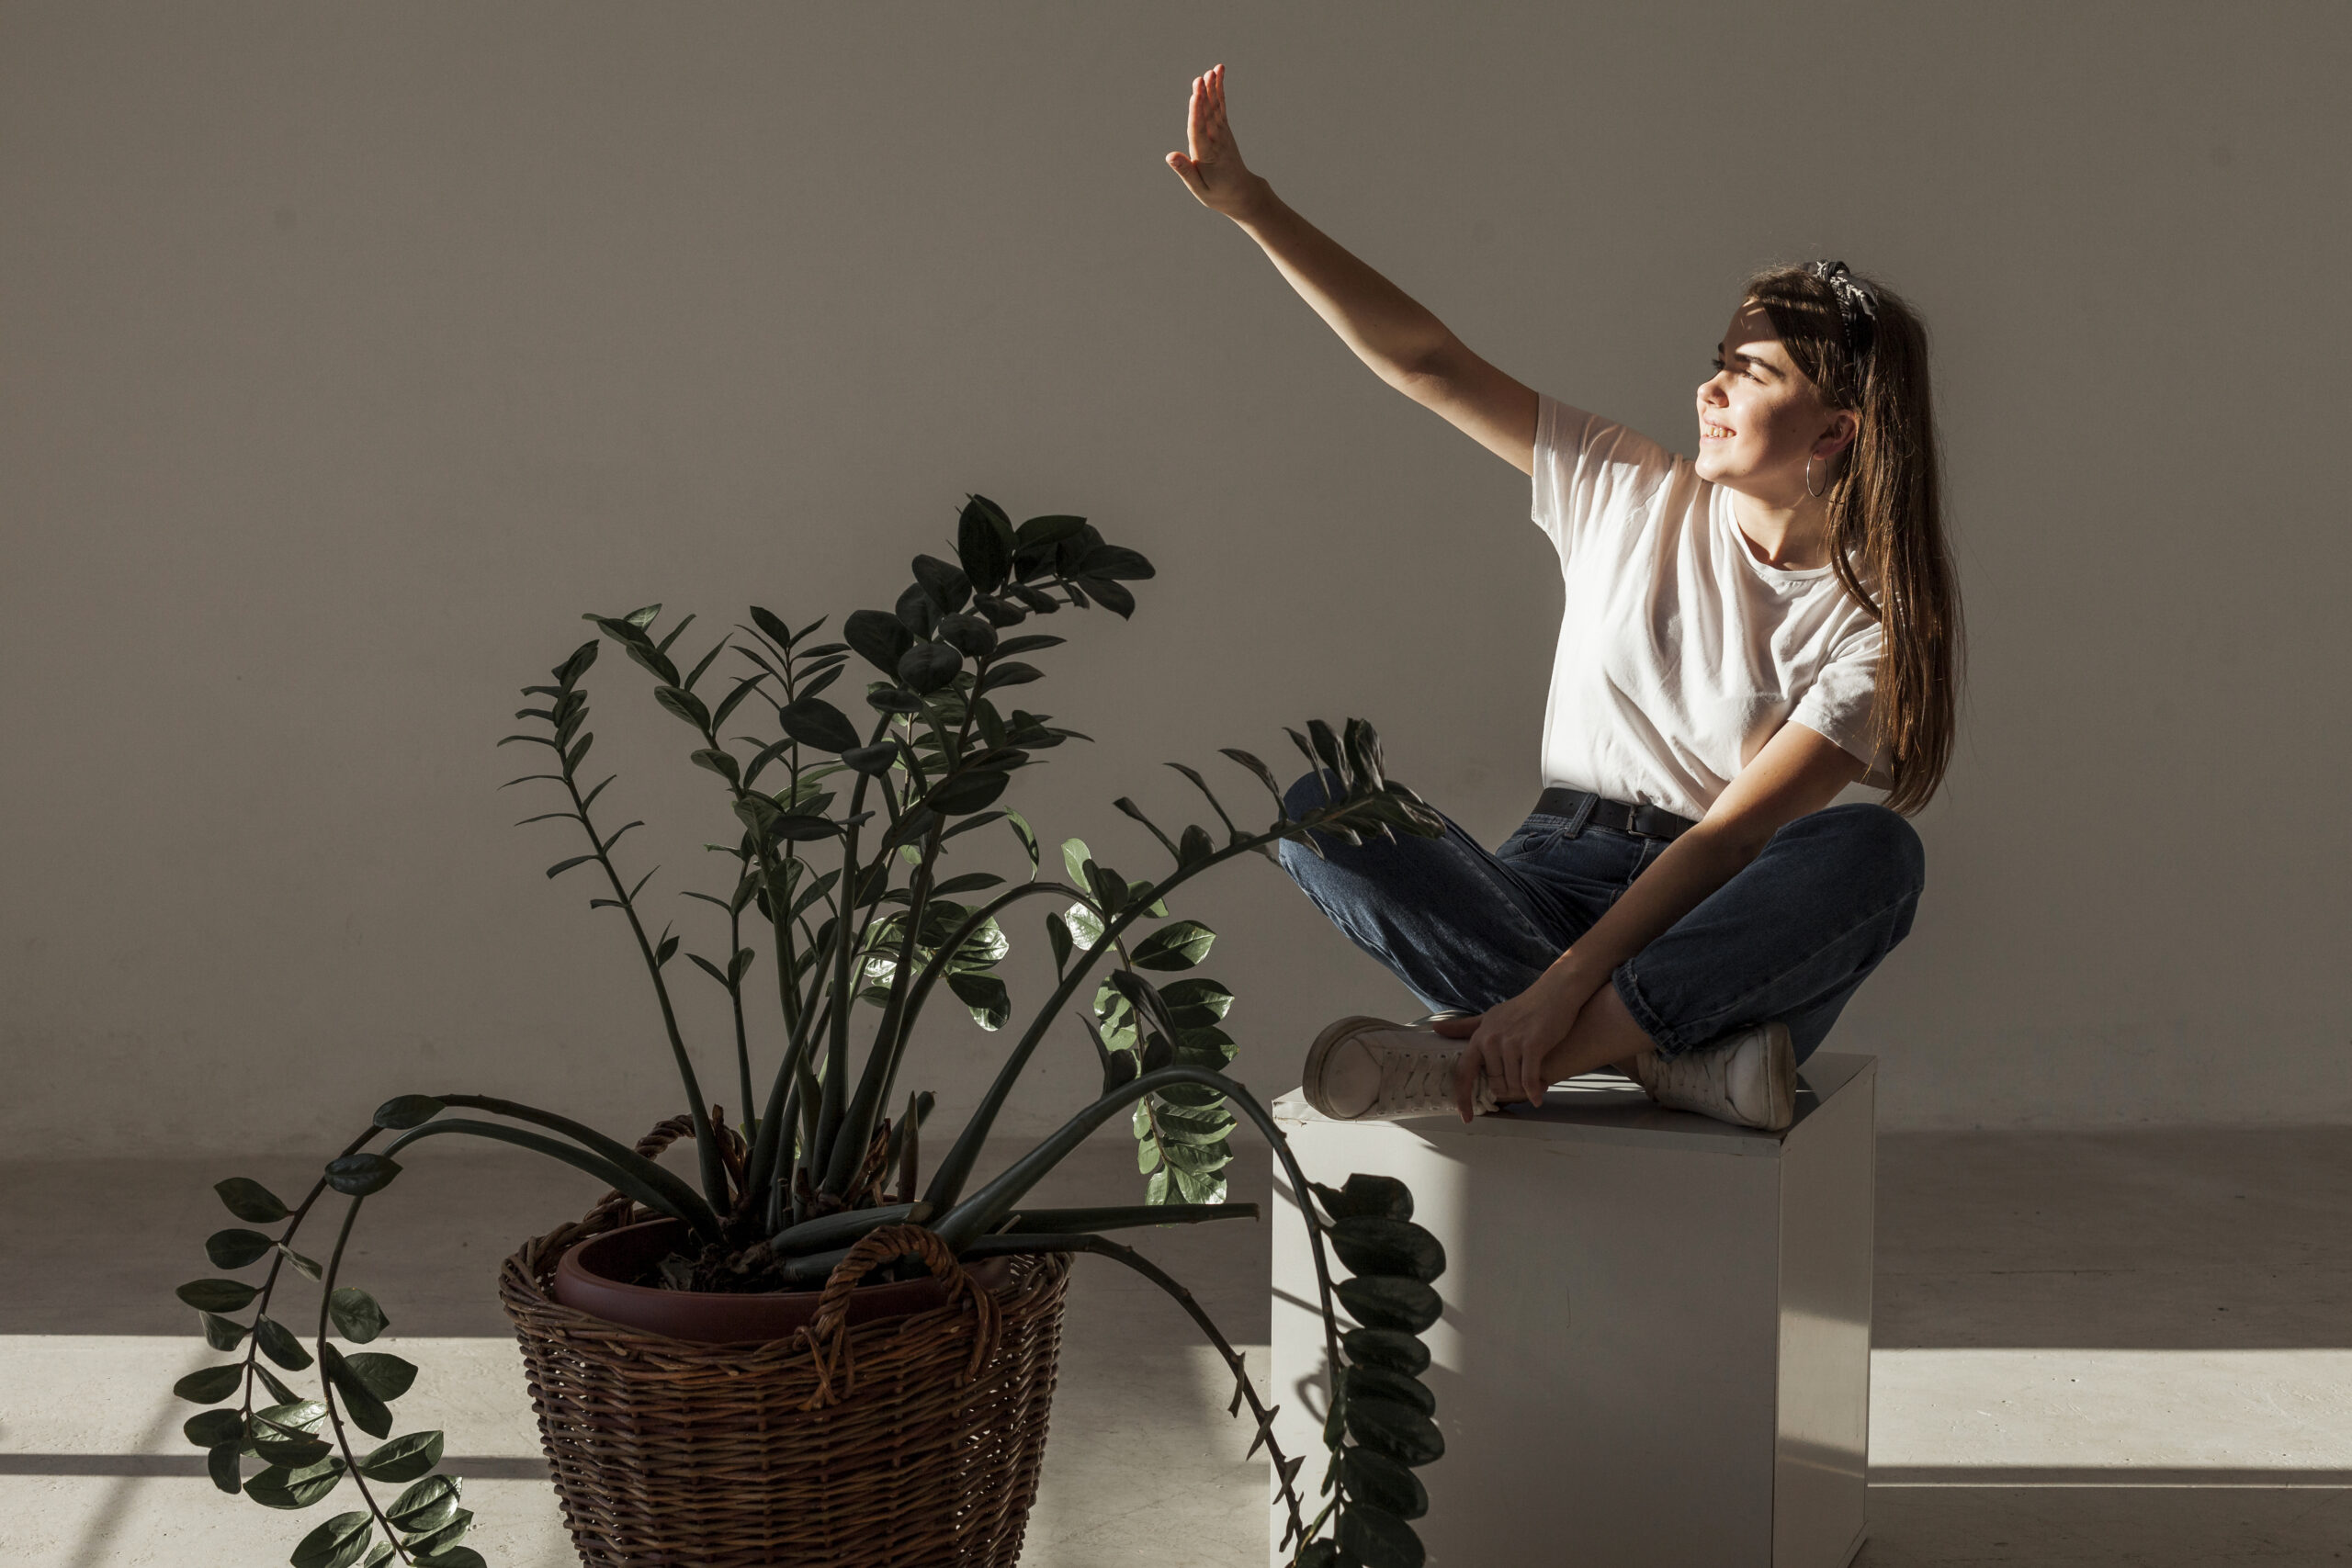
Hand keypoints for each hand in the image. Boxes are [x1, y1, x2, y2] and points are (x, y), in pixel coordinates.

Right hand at [1166, 64, 1261, 219]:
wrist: (1241, 193)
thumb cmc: (1216, 193)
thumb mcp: (1199, 188)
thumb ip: (1185, 170)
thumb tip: (1170, 156)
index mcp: (1207, 156)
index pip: (1199, 132)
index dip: (1196, 113)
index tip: (1194, 97)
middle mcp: (1216, 141)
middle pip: (1208, 116)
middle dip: (1204, 97)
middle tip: (1201, 78)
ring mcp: (1222, 134)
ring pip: (1216, 108)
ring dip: (1213, 88)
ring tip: (1212, 70)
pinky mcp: (1224, 129)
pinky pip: (1221, 107)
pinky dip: (1218, 90)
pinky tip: (1217, 74)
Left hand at [1433, 968, 1597, 1119]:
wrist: (1556, 992)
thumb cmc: (1524, 1007)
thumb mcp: (1491, 1016)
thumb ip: (1464, 1027)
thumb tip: (1436, 1028)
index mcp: (1480, 1036)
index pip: (1464, 1072)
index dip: (1462, 1097)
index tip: (1466, 1116)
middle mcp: (1491, 1040)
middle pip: (1494, 1083)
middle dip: (1509, 1090)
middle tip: (1522, 1086)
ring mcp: (1511, 1043)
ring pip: (1512, 1084)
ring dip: (1524, 1091)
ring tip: (1535, 1086)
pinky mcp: (1532, 1046)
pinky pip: (1529, 1080)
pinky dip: (1534, 1092)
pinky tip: (1538, 1096)